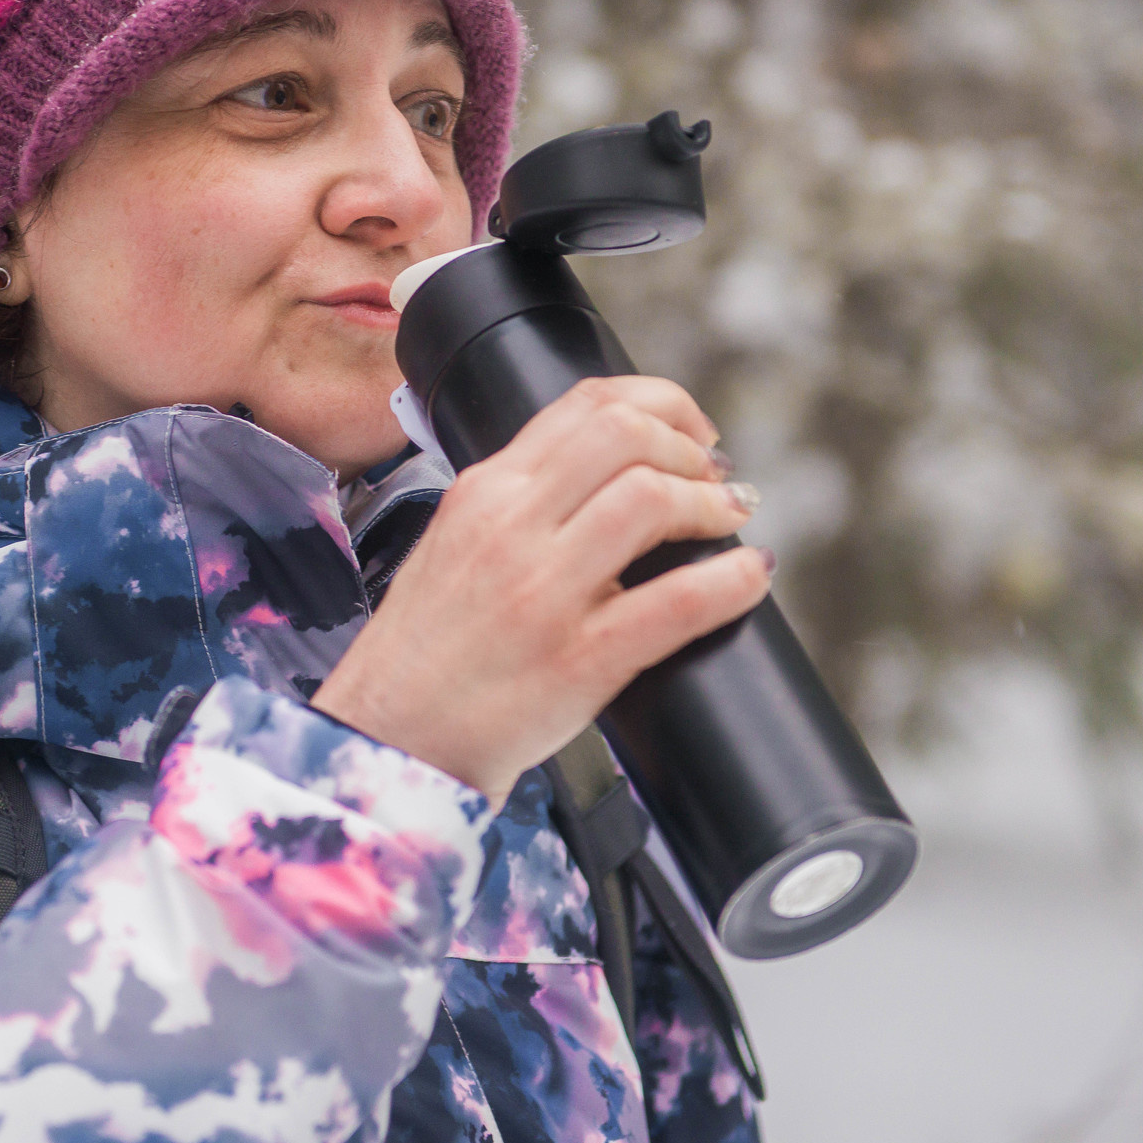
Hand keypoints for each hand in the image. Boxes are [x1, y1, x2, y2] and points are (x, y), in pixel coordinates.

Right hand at [311, 375, 773, 804]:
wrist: (392, 738)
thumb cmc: (427, 652)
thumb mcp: (456, 543)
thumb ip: (521, 504)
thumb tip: (608, 480)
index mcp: (484, 491)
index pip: (585, 403)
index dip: (661, 405)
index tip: (692, 435)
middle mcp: (510, 526)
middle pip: (625, 433)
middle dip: (690, 448)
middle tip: (715, 479)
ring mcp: (543, 592)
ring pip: (650, 499)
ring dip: (711, 502)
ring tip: (729, 521)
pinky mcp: (577, 659)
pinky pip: (675, 601)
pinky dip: (731, 581)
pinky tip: (750, 577)